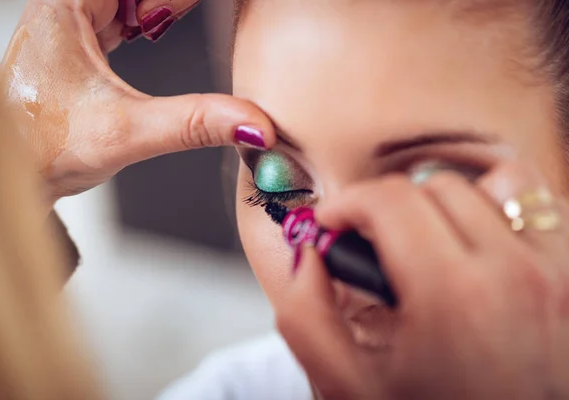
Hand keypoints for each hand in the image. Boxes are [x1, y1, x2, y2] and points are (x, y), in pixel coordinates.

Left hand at [0, 0, 274, 205]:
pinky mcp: (76, 46)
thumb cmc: (42, 150)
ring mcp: (68, 25)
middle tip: (202, 15)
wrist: (13, 179)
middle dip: (170, 4)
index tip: (205, 9)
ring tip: (183, 22)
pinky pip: (119, 16)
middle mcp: (62, 8)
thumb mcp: (128, 133)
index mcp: (65, 6)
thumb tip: (250, 124)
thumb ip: (195, 124)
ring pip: (128, 0)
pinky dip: (146, 21)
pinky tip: (159, 31)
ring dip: (160, 8)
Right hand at [276, 162, 568, 399]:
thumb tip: (308, 255)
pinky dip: (507, 212)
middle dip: (393, 207)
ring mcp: (558, 274)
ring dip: (454, 202)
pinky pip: (544, 207)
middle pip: (436, 186)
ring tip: (434, 241)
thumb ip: (306, 316)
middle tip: (378, 242)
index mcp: (451, 297)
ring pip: (498, 184)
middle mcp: (516, 274)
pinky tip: (483, 248)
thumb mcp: (350, 388)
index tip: (337, 220)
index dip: (348, 202)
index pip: (390, 199)